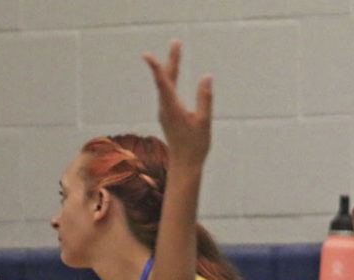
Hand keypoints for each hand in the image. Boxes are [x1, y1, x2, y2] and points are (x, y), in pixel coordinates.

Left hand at [143, 40, 211, 166]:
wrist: (184, 164)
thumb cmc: (195, 145)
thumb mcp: (204, 121)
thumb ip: (204, 98)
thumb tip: (206, 77)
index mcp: (172, 108)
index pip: (163, 83)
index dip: (157, 67)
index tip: (147, 55)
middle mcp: (165, 107)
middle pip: (165, 80)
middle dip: (171, 60)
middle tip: (176, 42)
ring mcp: (165, 111)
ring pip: (165, 85)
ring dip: (171, 68)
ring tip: (177, 51)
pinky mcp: (167, 115)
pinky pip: (167, 92)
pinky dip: (170, 79)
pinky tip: (173, 74)